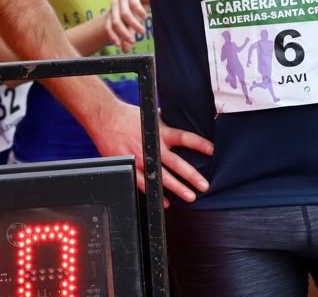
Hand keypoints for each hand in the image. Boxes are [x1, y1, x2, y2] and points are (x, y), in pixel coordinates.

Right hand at [88, 99, 212, 205]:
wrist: (105, 117)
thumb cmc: (128, 115)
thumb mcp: (151, 115)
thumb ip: (165, 122)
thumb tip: (177, 120)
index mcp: (160, 132)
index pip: (185, 138)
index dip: (200, 145)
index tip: (212, 151)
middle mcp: (153, 146)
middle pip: (177, 163)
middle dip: (192, 176)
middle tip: (204, 185)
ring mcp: (141, 158)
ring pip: (162, 177)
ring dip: (177, 188)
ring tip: (190, 196)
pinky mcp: (129, 166)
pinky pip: (144, 184)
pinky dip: (155, 194)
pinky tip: (164, 202)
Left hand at [106, 0, 149, 51]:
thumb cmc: (141, 8)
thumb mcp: (135, 24)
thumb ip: (129, 35)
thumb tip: (125, 50)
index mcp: (113, 11)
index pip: (108, 26)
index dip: (113, 36)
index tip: (120, 45)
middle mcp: (115, 3)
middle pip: (115, 21)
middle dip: (124, 33)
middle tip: (133, 41)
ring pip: (124, 14)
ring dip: (134, 25)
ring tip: (143, 31)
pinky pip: (133, 3)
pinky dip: (139, 12)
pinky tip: (145, 16)